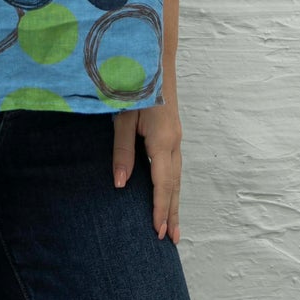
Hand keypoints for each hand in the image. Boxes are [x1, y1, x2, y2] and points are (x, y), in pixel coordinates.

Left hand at [112, 90, 182, 244]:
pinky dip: (173, 187)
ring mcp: (176, 138)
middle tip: (170, 241)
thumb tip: (122, 184)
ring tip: (174, 229)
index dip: (159, 208)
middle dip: (171, 213)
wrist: (154, 59)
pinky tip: (170, 197)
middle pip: (174, 185)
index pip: (162, 183)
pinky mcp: (173, 134)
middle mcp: (174, 142)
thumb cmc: (135, 84)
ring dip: (175, 203)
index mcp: (162, 139)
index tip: (157, 232)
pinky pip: (175, 167)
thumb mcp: (123, 117)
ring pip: (177, 178)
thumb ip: (122, 151)